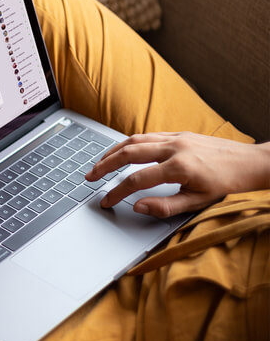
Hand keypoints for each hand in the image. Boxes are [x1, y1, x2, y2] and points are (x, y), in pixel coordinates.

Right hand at [86, 132, 269, 217]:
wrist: (249, 163)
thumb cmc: (226, 184)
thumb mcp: (197, 202)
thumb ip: (164, 206)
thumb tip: (137, 206)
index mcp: (178, 168)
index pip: (136, 180)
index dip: (116, 192)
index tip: (106, 201)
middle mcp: (174, 148)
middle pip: (128, 153)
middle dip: (104, 165)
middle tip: (90, 177)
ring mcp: (175, 138)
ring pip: (134, 140)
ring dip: (113, 151)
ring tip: (99, 163)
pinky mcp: (178, 134)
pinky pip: (147, 136)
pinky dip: (129, 144)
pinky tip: (122, 152)